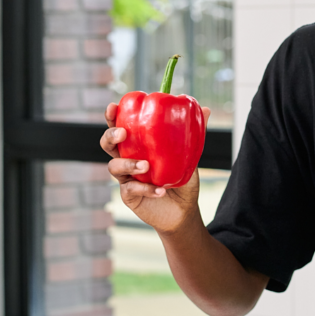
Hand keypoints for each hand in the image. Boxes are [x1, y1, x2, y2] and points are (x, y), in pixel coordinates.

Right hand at [101, 102, 211, 234]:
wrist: (184, 208)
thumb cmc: (182, 178)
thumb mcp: (189, 154)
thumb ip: (193, 133)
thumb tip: (206, 109)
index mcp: (137, 145)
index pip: (120, 127)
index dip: (112, 117)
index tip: (114, 107)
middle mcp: (127, 159)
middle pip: (108, 144)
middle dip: (111, 136)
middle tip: (124, 133)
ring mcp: (126, 178)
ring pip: (114, 167)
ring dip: (128, 164)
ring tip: (146, 166)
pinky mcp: (129, 196)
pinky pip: (131, 189)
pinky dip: (146, 189)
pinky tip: (161, 190)